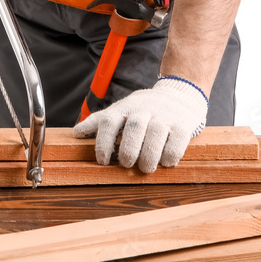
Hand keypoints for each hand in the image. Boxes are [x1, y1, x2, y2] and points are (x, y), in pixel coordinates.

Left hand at [73, 76, 207, 172]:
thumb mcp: (121, 109)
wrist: (179, 94)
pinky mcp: (183, 124)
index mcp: (125, 107)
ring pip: (156, 134)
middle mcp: (144, 109)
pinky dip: (170, 155)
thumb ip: (100, 121)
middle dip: (128, 150)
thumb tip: (76, 133)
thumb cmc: (144, 108)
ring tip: (146, 168)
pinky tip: (165, 162)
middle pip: (134, 127)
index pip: (109, 121)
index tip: (103, 161)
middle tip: (127, 164)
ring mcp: (165, 116)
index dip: (103, 142)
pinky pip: (177, 141)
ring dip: (149, 156)